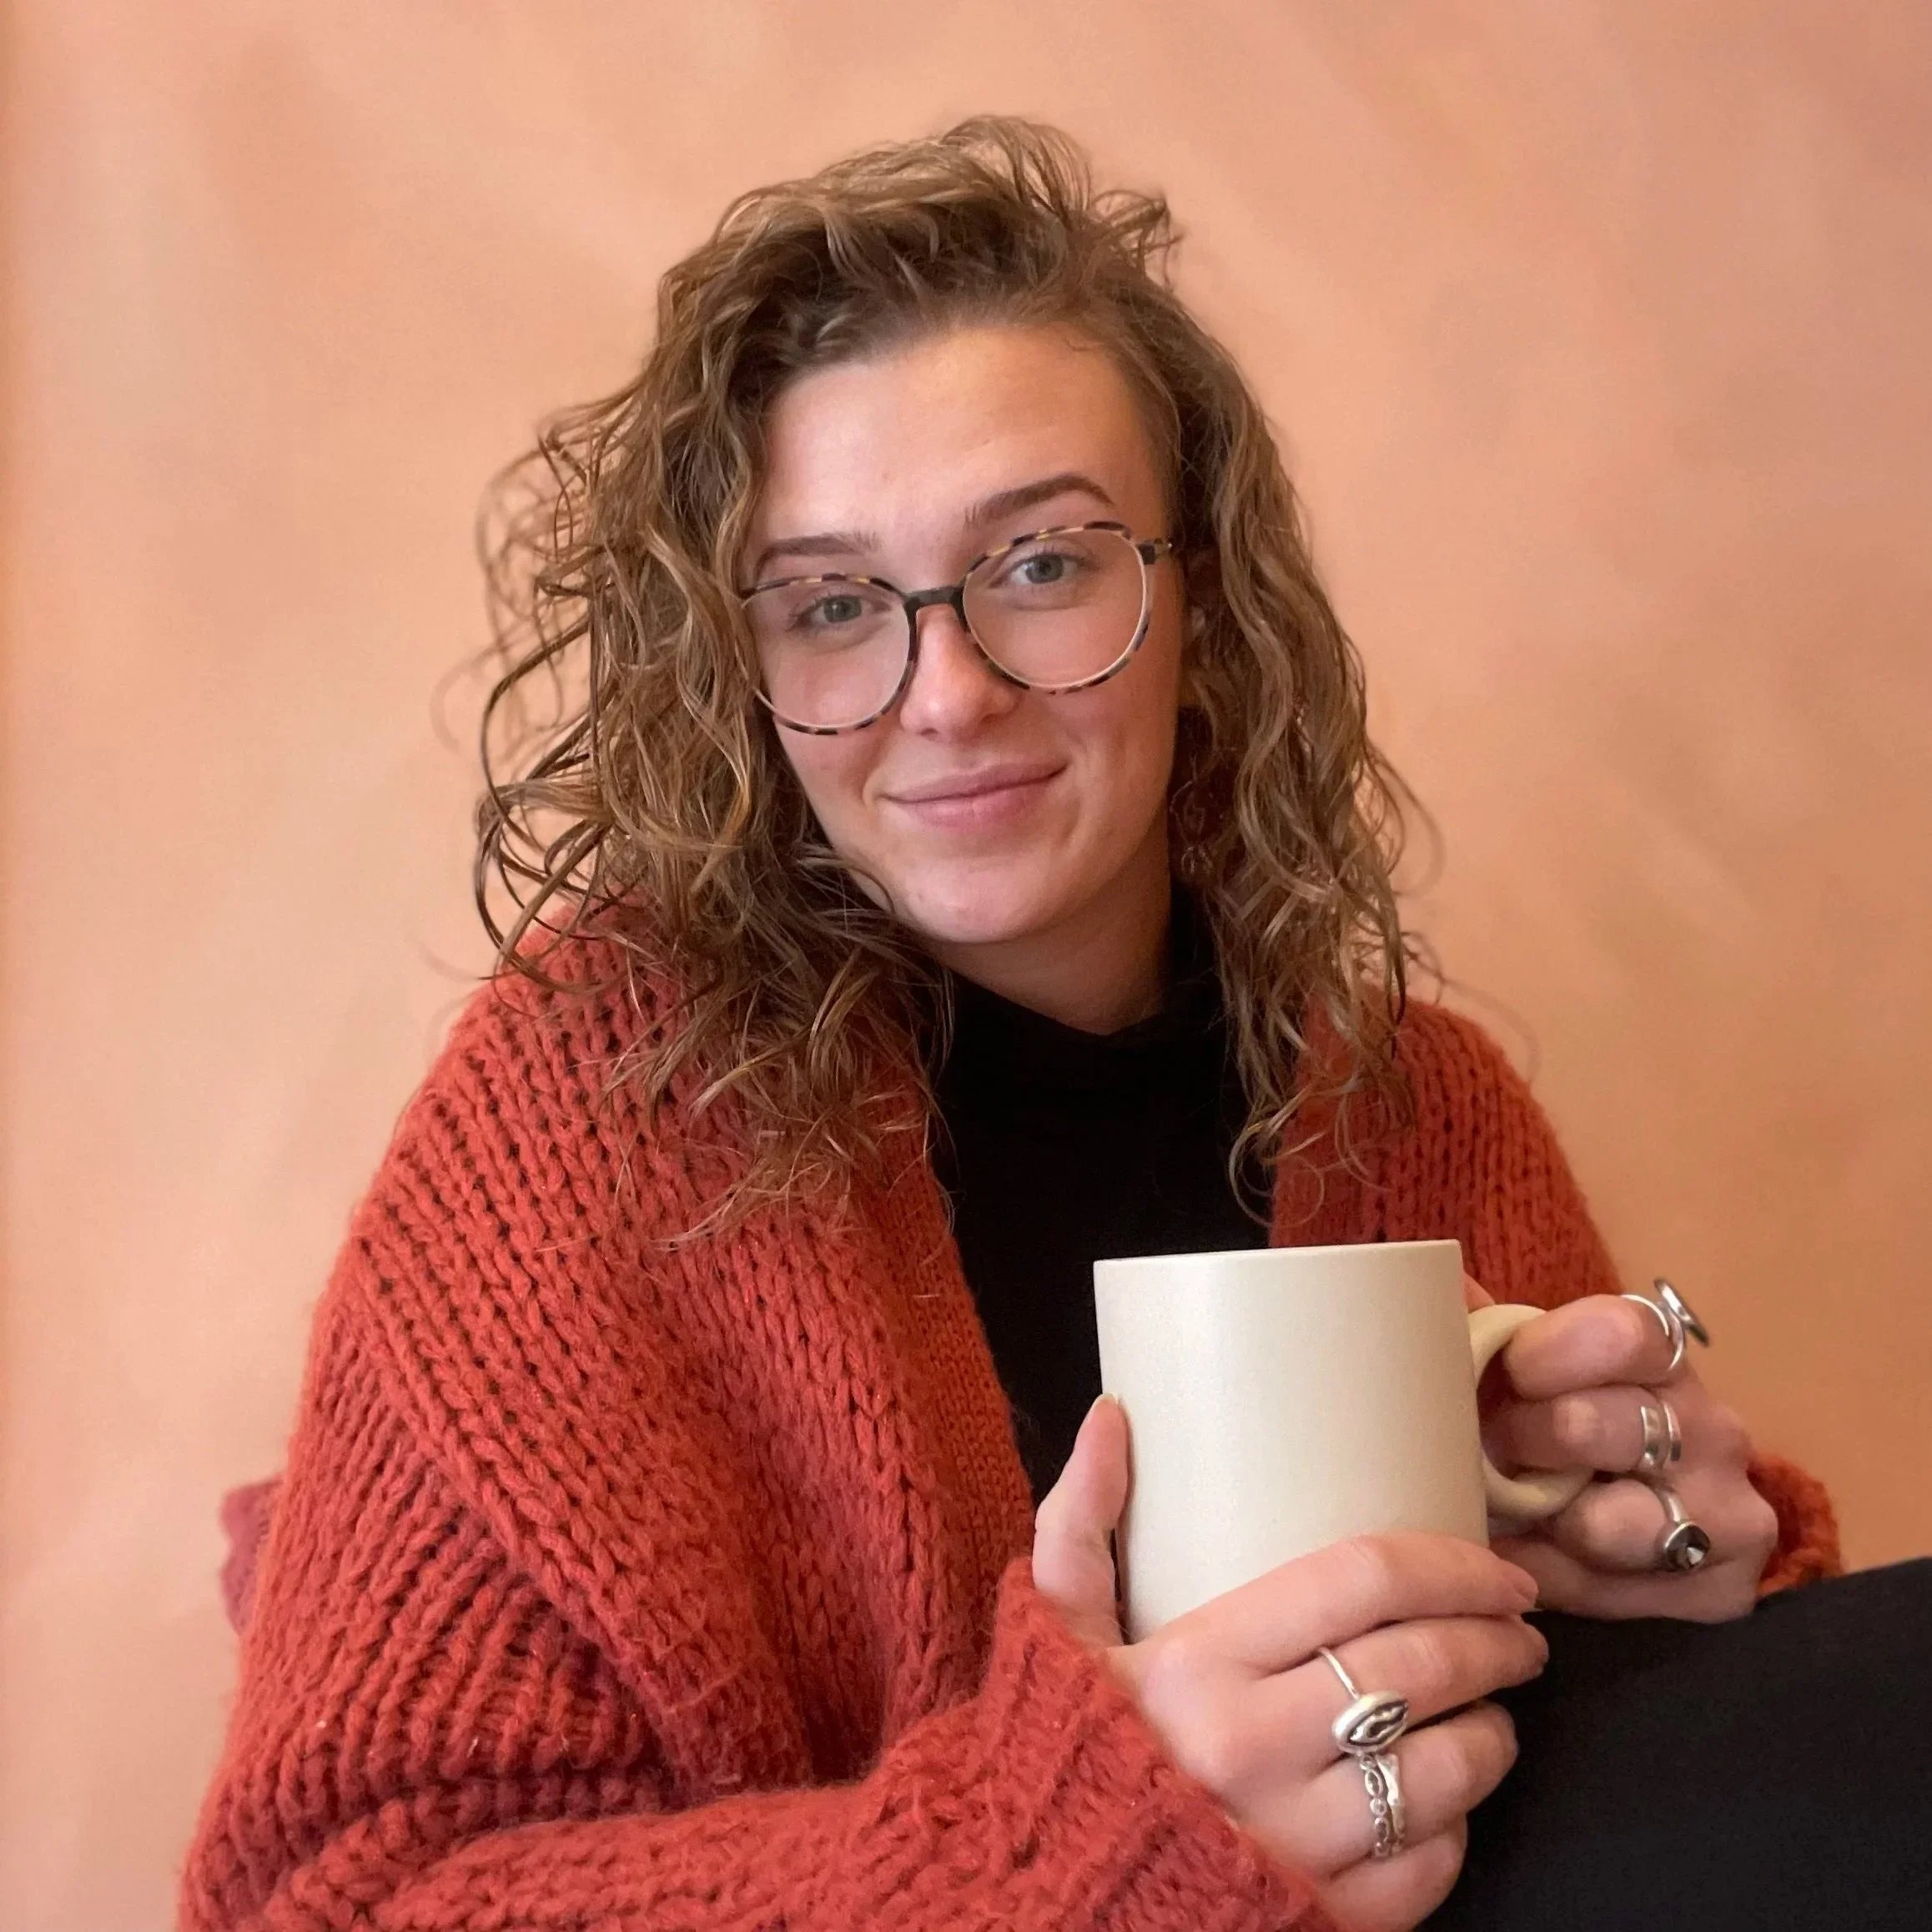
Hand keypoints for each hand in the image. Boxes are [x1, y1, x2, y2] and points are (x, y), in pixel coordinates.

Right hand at [1033, 1396, 1548, 1931]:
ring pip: (1444, 1769)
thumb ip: (1080, 1522)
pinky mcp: (1322, 1920)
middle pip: (1420, 1665)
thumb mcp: (1056, 1629)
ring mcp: (1293, 1845)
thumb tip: (1111, 1414)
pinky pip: (1428, 1866)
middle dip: (1496, 1639)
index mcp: (1196, 1663)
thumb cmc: (1058, 1748)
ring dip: (1491, 1732)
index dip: (1452, 1564)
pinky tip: (1443, 1799)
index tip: (1500, 1569)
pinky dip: (1454, 1828)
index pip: (1361, 1580)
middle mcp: (1252, 1750)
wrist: (1038, 1904)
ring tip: (1492, 1711)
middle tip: (1522, 1631)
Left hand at [1465, 1274, 1777, 1619]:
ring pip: (1615, 1522)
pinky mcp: (1720, 1591)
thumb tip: (1436, 1281)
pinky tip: (1522, 1562)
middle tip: (1489, 1449)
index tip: (1507, 1371)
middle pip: (1605, 1426)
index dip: (1550, 1350)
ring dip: (1540, 1519)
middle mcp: (1711, 1430)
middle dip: (1526, 1441)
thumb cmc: (1564, 1427)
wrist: (1647, 1529)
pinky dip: (1548, 1579)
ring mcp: (1727, 1513)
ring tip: (1504, 1511)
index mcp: (1662, 1359)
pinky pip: (1611, 1592)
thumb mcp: (1533, 1373)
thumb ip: (1487, 1327)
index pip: (1626, 1333)